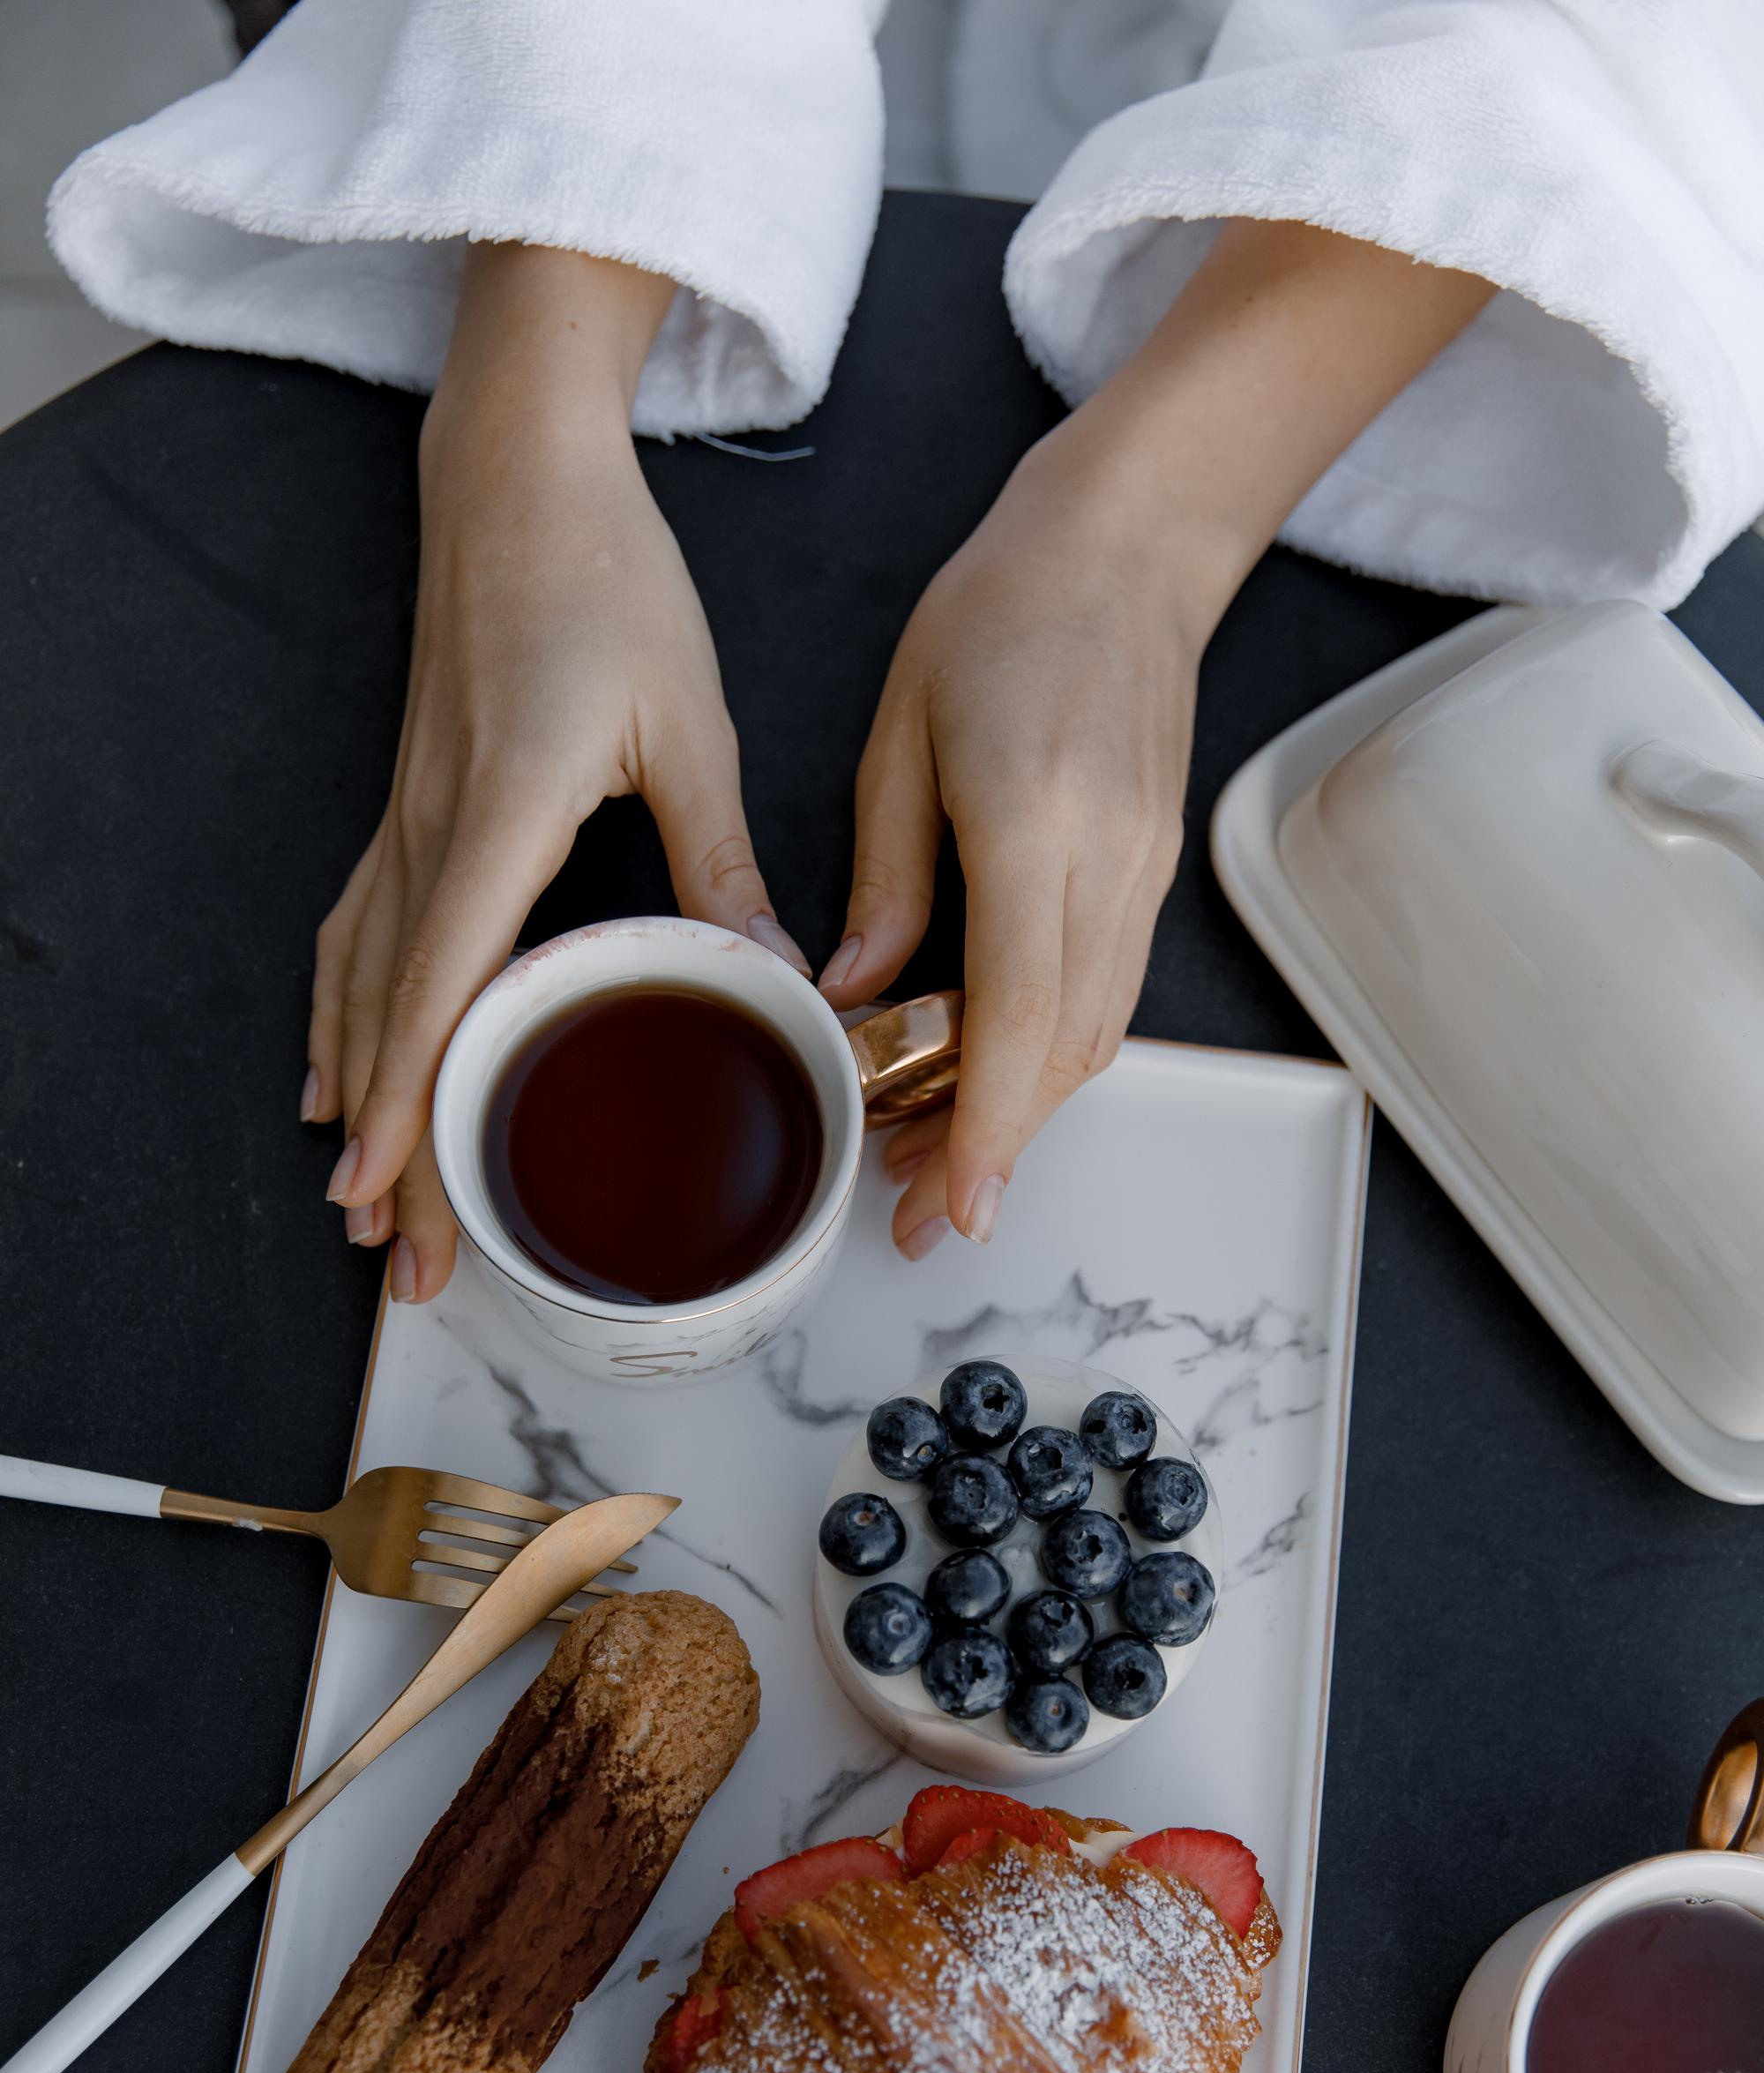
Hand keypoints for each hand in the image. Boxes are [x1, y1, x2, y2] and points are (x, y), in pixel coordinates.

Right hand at [306, 246, 804, 1300]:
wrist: (518, 474)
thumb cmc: (608, 581)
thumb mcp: (690, 720)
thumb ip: (721, 854)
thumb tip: (777, 971)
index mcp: (504, 809)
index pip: (445, 982)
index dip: (414, 1097)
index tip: (397, 1190)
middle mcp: (434, 826)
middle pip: (394, 1014)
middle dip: (391, 1144)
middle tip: (397, 1256)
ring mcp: (406, 816)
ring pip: (362, 983)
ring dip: (357, 1096)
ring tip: (355, 1200)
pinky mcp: (408, 804)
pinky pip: (355, 929)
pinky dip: (340, 1011)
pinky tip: (326, 1070)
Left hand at [822, 415, 1211, 1258]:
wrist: (1130, 544)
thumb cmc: (1001, 613)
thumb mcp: (902, 733)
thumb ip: (883, 878)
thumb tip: (852, 996)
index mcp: (1032, 822)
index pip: (1019, 1011)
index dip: (989, 1125)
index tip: (958, 1207)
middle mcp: (1107, 864)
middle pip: (1064, 1050)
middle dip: (994, 1148)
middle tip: (914, 1215)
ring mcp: (1144, 873)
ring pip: (1094, 1035)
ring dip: (1024, 1111)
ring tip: (934, 1158)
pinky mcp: (1154, 873)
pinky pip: (1106, 992)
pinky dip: (1049, 1054)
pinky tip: (987, 1074)